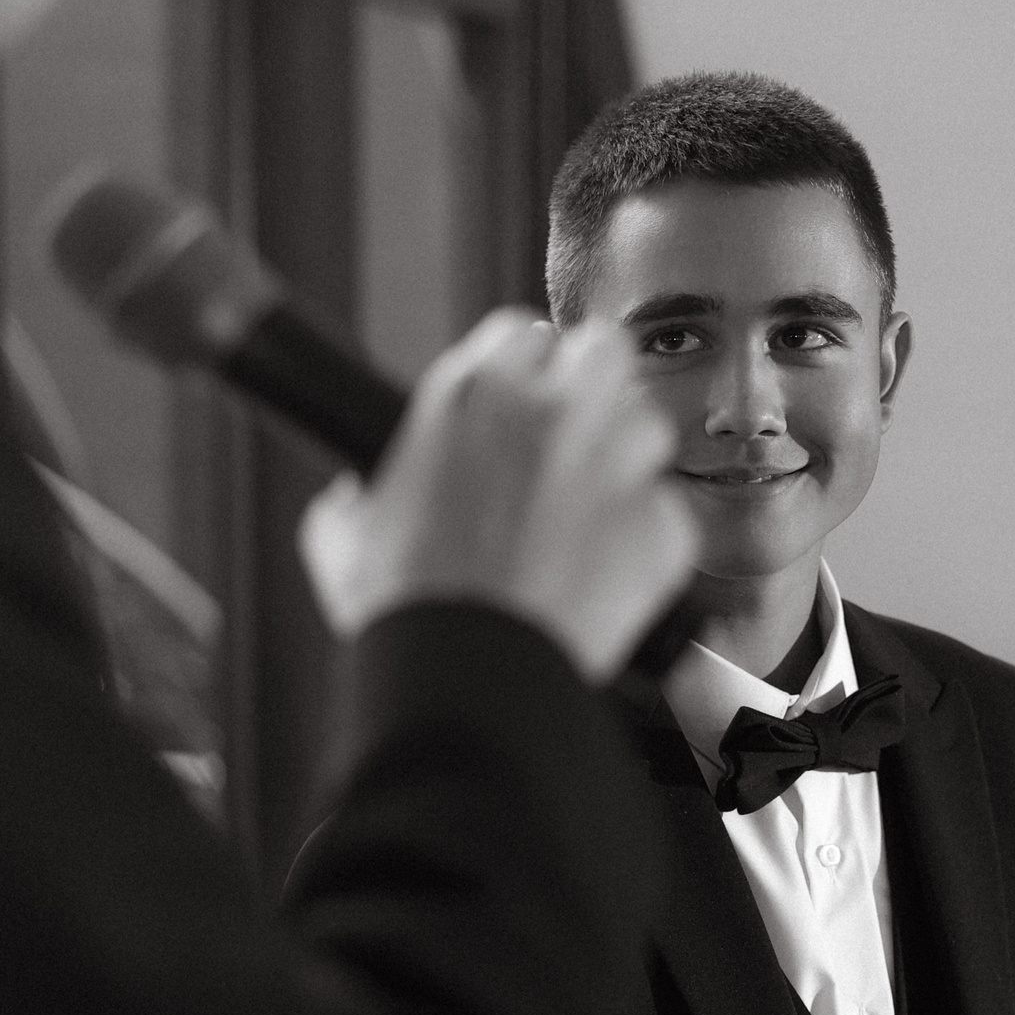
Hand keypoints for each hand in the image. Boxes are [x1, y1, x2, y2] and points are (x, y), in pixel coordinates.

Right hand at [297, 310, 694, 681]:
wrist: (470, 680)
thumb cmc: (407, 613)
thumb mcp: (346, 541)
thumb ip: (352, 501)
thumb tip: (351, 499)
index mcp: (471, 394)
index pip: (521, 335)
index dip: (524, 374)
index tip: (520, 410)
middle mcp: (551, 410)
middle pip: (603, 350)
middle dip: (591, 387)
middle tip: (572, 440)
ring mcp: (616, 463)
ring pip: (647, 422)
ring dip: (626, 456)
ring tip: (592, 512)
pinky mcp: (661, 525)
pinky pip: (668, 512)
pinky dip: (645, 539)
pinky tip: (607, 571)